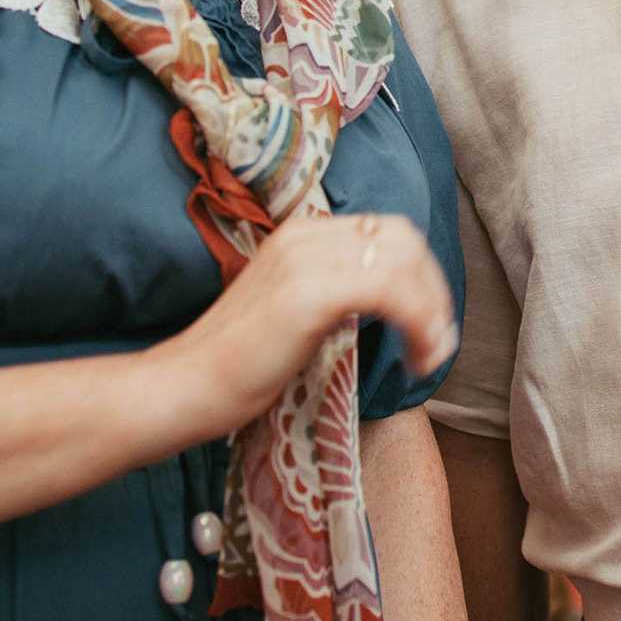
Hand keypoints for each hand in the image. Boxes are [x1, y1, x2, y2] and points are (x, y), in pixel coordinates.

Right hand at [155, 210, 455, 441]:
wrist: (182, 388)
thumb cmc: (235, 366)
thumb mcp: (294, 312)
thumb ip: (333, 292)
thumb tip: (389, 299)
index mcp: (301, 235)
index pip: (387, 232)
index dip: (423, 275)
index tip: (430, 324)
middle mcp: (304, 235)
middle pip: (404, 239)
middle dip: (435, 289)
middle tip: (437, 342)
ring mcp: (304, 261)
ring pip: (404, 261)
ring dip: (432, 311)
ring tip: (429, 355)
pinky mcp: (307, 294)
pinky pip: (390, 291)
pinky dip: (419, 322)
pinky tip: (417, 357)